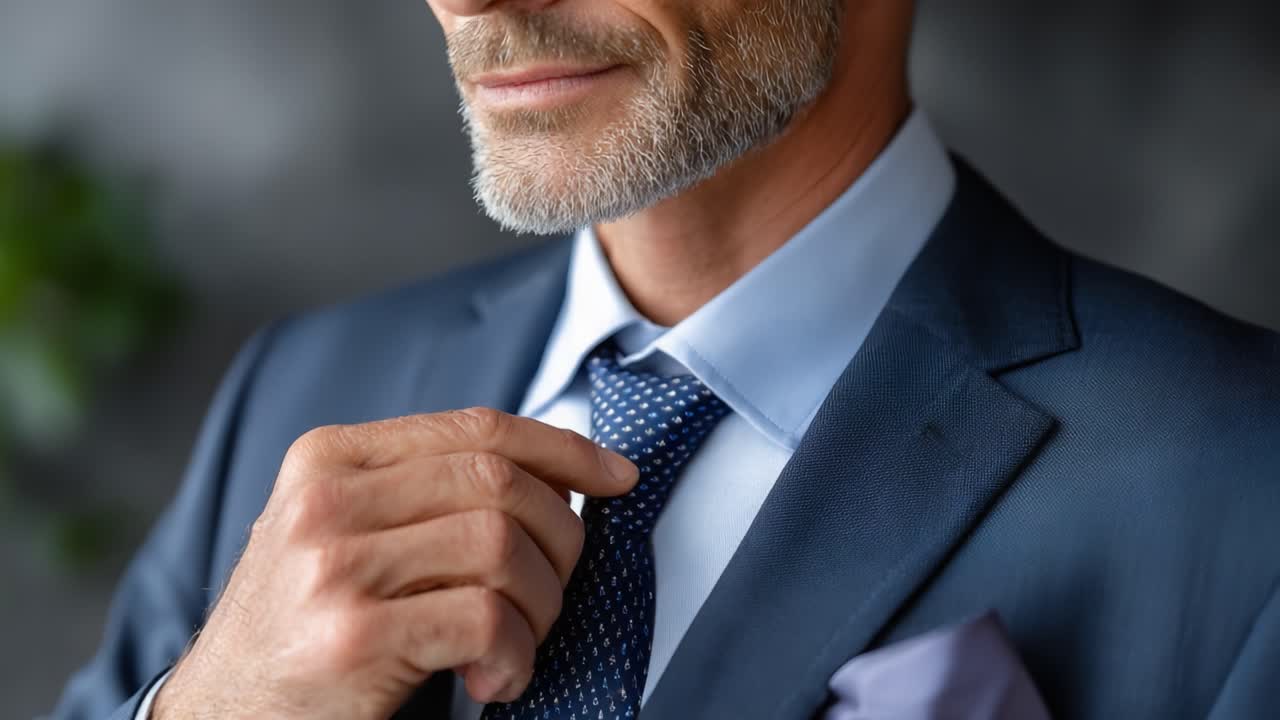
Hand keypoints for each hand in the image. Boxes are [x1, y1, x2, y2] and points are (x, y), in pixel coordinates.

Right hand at [152, 408, 637, 719]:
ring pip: (501, 546)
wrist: (218, 717)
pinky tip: (498, 679)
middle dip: (561, 537)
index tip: (617, 476)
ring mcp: (331, 566)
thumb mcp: (343, 534)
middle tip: (556, 591)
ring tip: (519, 643)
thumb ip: (424, 495)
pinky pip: (485, 619)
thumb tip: (557, 477)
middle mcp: (325, 500)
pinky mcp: (350, 637)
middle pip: (499, 482)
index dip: (563, 448)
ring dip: (541, 604)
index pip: (476, 428)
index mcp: (329, 458)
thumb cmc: (301, 627)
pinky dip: (516, 653)